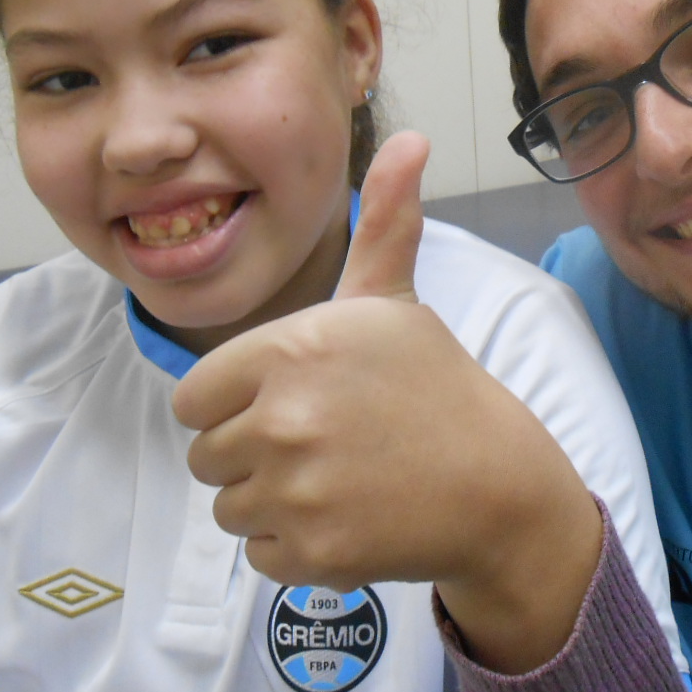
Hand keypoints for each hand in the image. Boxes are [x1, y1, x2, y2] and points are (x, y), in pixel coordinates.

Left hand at [174, 131, 602, 672]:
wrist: (497, 484)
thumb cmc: (436, 386)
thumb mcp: (396, 302)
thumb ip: (382, 223)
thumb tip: (411, 138)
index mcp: (289, 349)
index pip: (194, 400)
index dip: (235, 404)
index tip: (287, 405)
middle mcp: (283, 418)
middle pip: (206, 457)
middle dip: (252, 456)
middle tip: (320, 446)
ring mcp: (296, 490)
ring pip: (229, 508)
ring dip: (270, 502)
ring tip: (334, 481)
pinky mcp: (311, 551)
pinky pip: (257, 553)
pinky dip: (293, 546)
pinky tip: (344, 517)